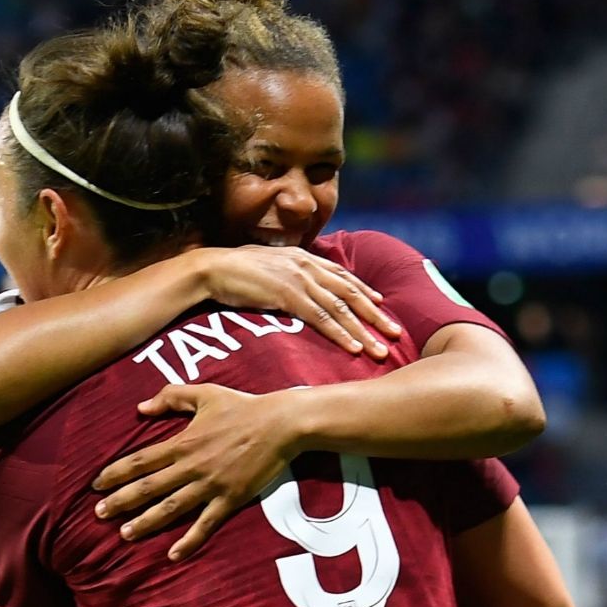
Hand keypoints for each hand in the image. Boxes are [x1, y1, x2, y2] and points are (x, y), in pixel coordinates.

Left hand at [93, 384, 301, 559]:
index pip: (140, 461)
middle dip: (121, 501)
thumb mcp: (204, 394)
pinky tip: (172, 554)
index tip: (96, 485)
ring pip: (170, 508)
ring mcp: (210, 485)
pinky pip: (206, 524)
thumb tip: (140, 408)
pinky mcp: (230, 499)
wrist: (281, 424)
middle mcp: (190, 466)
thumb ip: (170, 397)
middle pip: (148, 487)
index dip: (115, 473)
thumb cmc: (242, 407)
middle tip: (98, 514)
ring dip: (145, 523)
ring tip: (124, 534)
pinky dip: (189, 540)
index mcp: (181, 443)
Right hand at [198, 246, 400, 357]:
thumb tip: (291, 284)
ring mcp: (299, 279)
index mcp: (303, 257)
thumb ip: (285, 272)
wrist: (211, 268)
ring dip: (364, 330)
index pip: (342, 275)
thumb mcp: (266, 265)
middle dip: (376, 315)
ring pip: (342, 308)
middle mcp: (307, 265)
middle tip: (396, 333)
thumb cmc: (232, 270)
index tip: (382, 305)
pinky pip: (321, 318)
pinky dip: (340, 334)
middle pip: (351, 292)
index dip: (365, 291)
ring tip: (381, 349)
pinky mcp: (288, 295)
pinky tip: (353, 348)